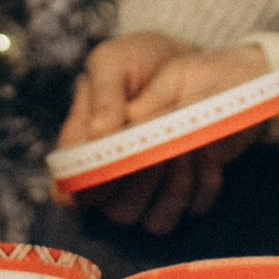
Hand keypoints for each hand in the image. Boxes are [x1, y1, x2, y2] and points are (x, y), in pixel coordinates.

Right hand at [55, 34, 264, 233]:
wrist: (202, 61)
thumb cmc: (146, 57)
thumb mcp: (115, 60)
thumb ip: (104, 95)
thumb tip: (98, 134)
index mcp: (85, 141)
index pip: (69, 189)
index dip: (90, 185)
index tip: (118, 159)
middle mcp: (114, 171)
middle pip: (114, 210)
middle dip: (142, 180)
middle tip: (164, 144)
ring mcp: (150, 184)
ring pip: (151, 220)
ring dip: (174, 188)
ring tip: (190, 147)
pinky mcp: (186, 189)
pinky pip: (190, 212)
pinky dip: (203, 189)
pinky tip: (209, 156)